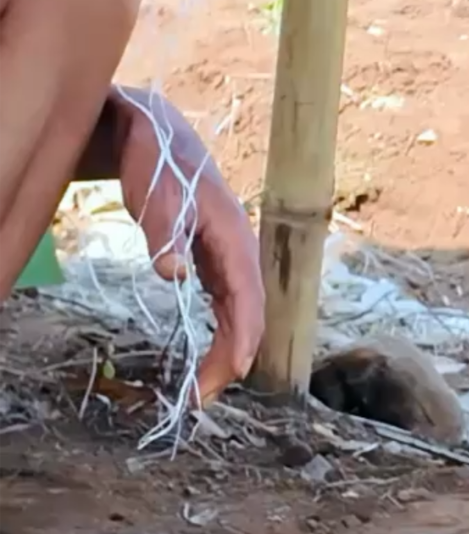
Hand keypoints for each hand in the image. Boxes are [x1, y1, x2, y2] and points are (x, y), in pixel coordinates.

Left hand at [111, 90, 264, 403]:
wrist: (157, 135)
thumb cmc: (156, 163)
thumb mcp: (156, 194)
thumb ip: (164, 233)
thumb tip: (174, 275)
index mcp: (234, 237)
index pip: (246, 298)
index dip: (241, 338)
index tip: (231, 373)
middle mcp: (240, 253)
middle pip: (247, 316)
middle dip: (229, 360)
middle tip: (200, 398)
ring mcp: (230, 260)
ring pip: (239, 316)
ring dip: (225, 354)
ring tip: (201, 390)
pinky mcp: (216, 265)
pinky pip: (227, 309)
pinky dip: (220, 338)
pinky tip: (207, 360)